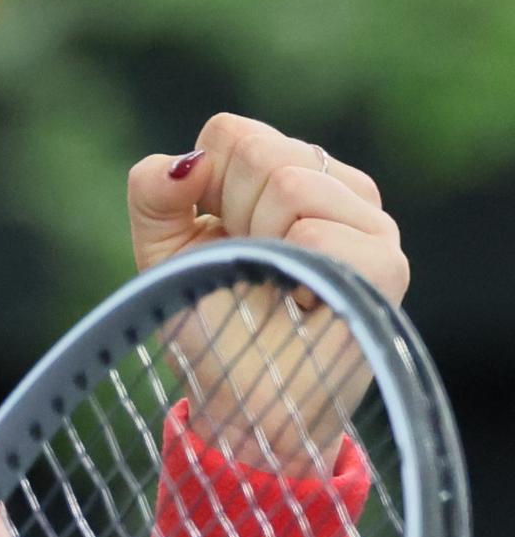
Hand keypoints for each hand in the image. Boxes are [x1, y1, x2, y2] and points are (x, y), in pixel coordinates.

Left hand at [128, 113, 409, 468]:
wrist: (239, 403)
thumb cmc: (209, 325)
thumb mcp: (162, 251)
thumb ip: (152, 192)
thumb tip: (191, 161)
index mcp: (289, 172)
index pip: (230, 133)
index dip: (203, 192)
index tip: (215, 243)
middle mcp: (338, 188)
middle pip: (259, 151)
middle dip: (231, 217)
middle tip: (249, 270)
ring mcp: (370, 223)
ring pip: (289, 183)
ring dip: (259, 246)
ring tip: (276, 288)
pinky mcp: (384, 262)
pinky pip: (313, 229)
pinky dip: (288, 271)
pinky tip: (300, 303)